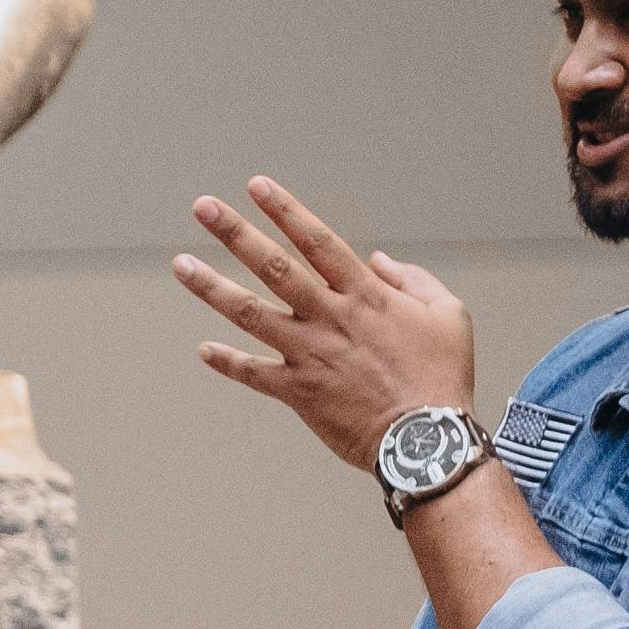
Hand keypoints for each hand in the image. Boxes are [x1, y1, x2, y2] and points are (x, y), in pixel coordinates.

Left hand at [173, 177, 475, 470]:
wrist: (427, 441)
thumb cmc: (441, 376)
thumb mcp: (449, 315)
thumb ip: (413, 279)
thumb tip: (378, 260)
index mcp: (365, 295)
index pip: (317, 241)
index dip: (285, 211)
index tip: (256, 186)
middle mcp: (330, 317)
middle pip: (274, 267)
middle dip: (236, 233)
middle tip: (203, 206)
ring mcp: (310, 353)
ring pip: (251, 314)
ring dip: (212, 288)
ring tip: (180, 264)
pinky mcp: (299, 391)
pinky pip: (254, 374)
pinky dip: (227, 362)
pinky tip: (203, 350)